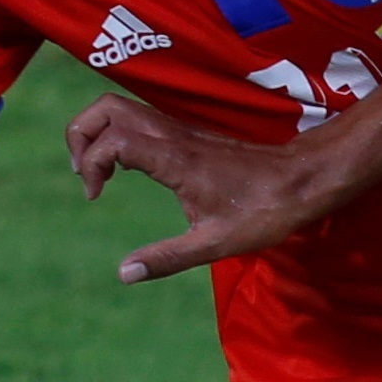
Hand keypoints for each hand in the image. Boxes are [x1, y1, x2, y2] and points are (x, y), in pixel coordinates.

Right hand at [67, 94, 326, 281]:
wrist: (302, 180)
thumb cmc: (264, 211)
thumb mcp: (214, 244)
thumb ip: (166, 258)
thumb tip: (123, 274)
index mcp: (175, 159)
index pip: (112, 139)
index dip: (91, 164)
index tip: (96, 197)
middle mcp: (172, 135)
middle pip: (105, 107)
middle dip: (80, 134)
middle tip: (86, 175)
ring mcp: (179, 129)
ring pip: (120, 107)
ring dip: (97, 133)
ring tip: (100, 174)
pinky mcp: (187, 133)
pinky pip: (138, 118)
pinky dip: (117, 134)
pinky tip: (126, 169)